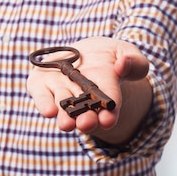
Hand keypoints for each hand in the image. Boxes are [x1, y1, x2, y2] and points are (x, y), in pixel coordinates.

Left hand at [26, 37, 148, 133]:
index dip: (109, 114)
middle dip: (86, 120)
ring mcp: (62, 91)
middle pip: (85, 113)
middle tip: (87, 123)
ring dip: (65, 116)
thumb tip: (122, 64)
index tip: (108, 119)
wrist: (84, 52)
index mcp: (107, 93)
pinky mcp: (43, 84)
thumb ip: (134, 62)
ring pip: (63, 107)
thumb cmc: (110, 56)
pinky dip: (44, 103)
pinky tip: (49, 111)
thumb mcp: (127, 52)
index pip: (108, 106)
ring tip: (67, 123)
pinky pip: (42, 95)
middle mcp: (82, 98)